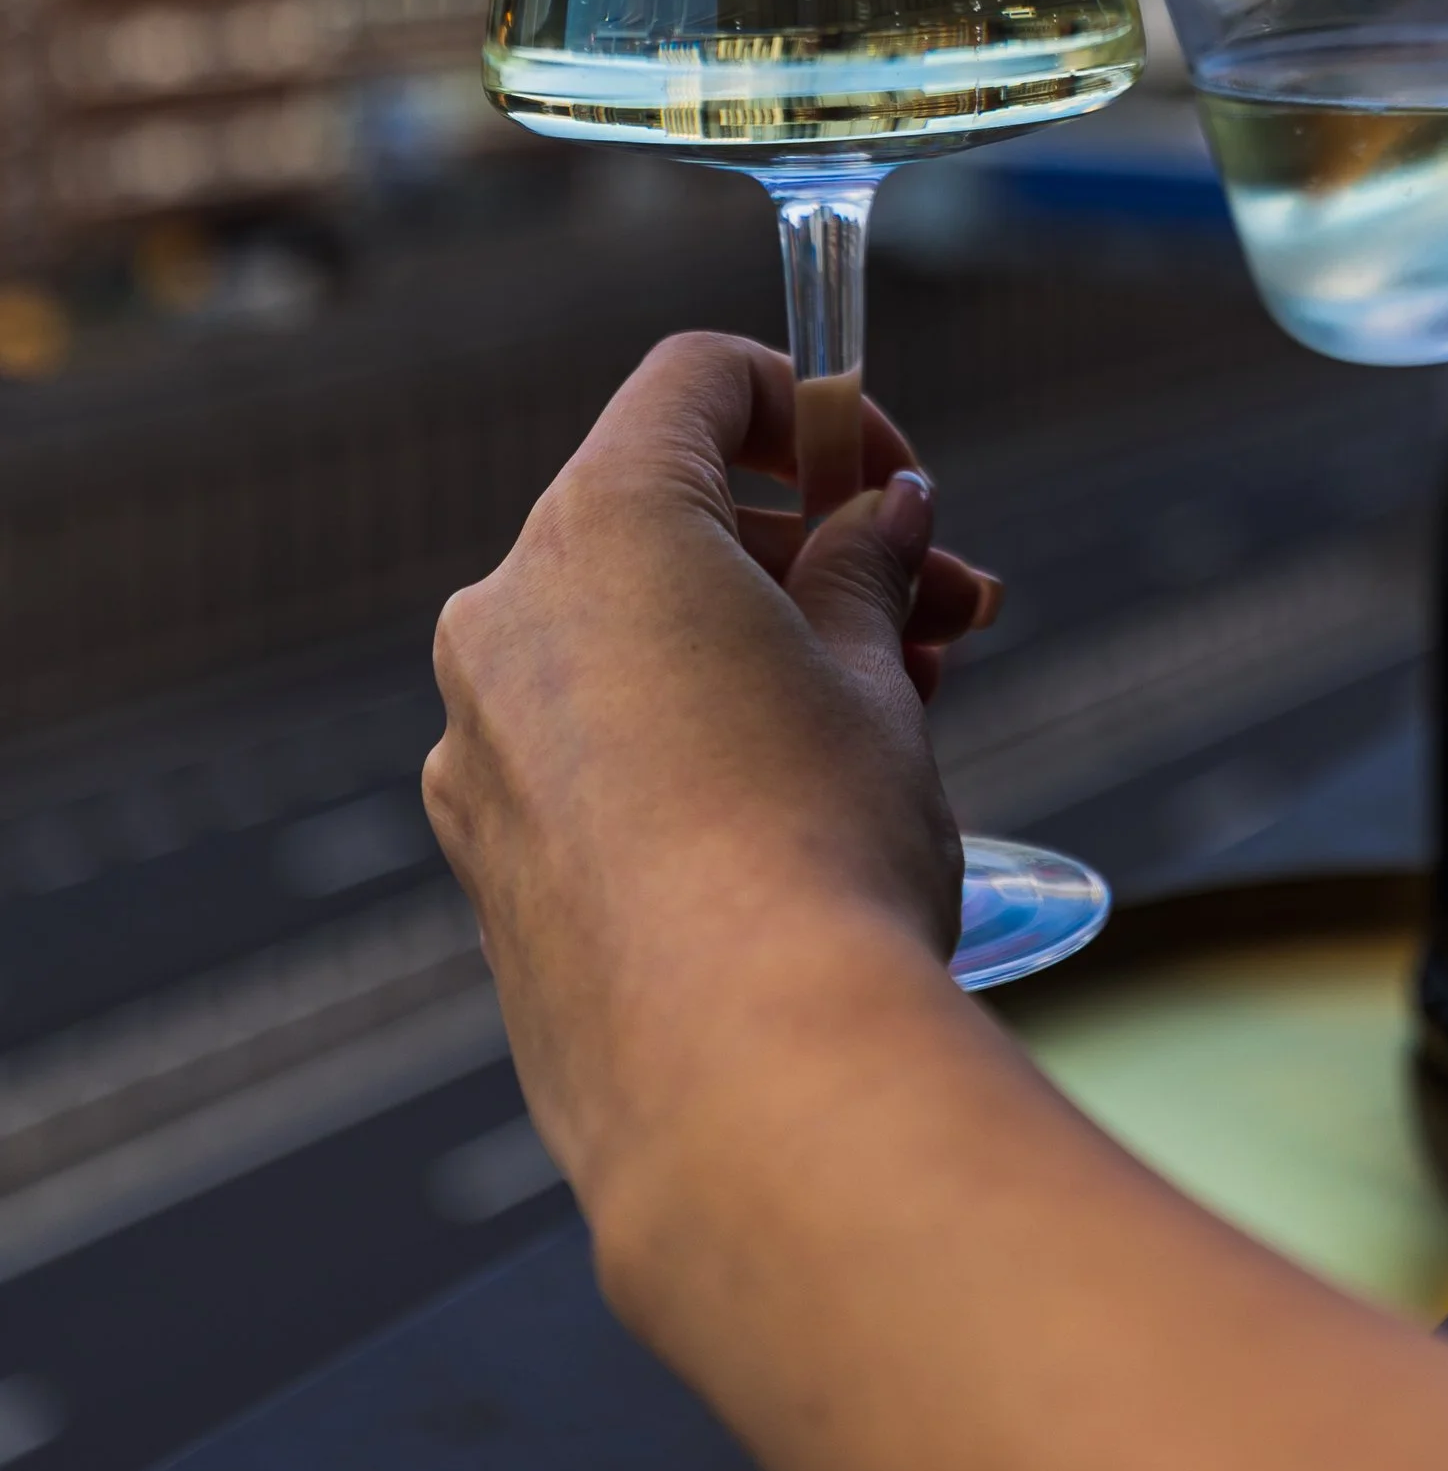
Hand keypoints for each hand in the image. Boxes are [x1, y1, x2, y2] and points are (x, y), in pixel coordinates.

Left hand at [423, 334, 994, 1211]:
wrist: (743, 1088)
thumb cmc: (820, 849)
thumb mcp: (876, 675)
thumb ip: (863, 569)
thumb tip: (881, 516)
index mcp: (603, 527)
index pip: (697, 382)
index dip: (812, 403)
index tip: (897, 483)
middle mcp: (508, 616)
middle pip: (668, 516)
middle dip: (815, 549)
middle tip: (946, 612)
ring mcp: (478, 744)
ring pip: (632, 637)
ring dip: (763, 643)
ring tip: (907, 708)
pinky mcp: (487, 855)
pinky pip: (592, 741)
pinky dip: (690, 733)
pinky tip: (800, 802)